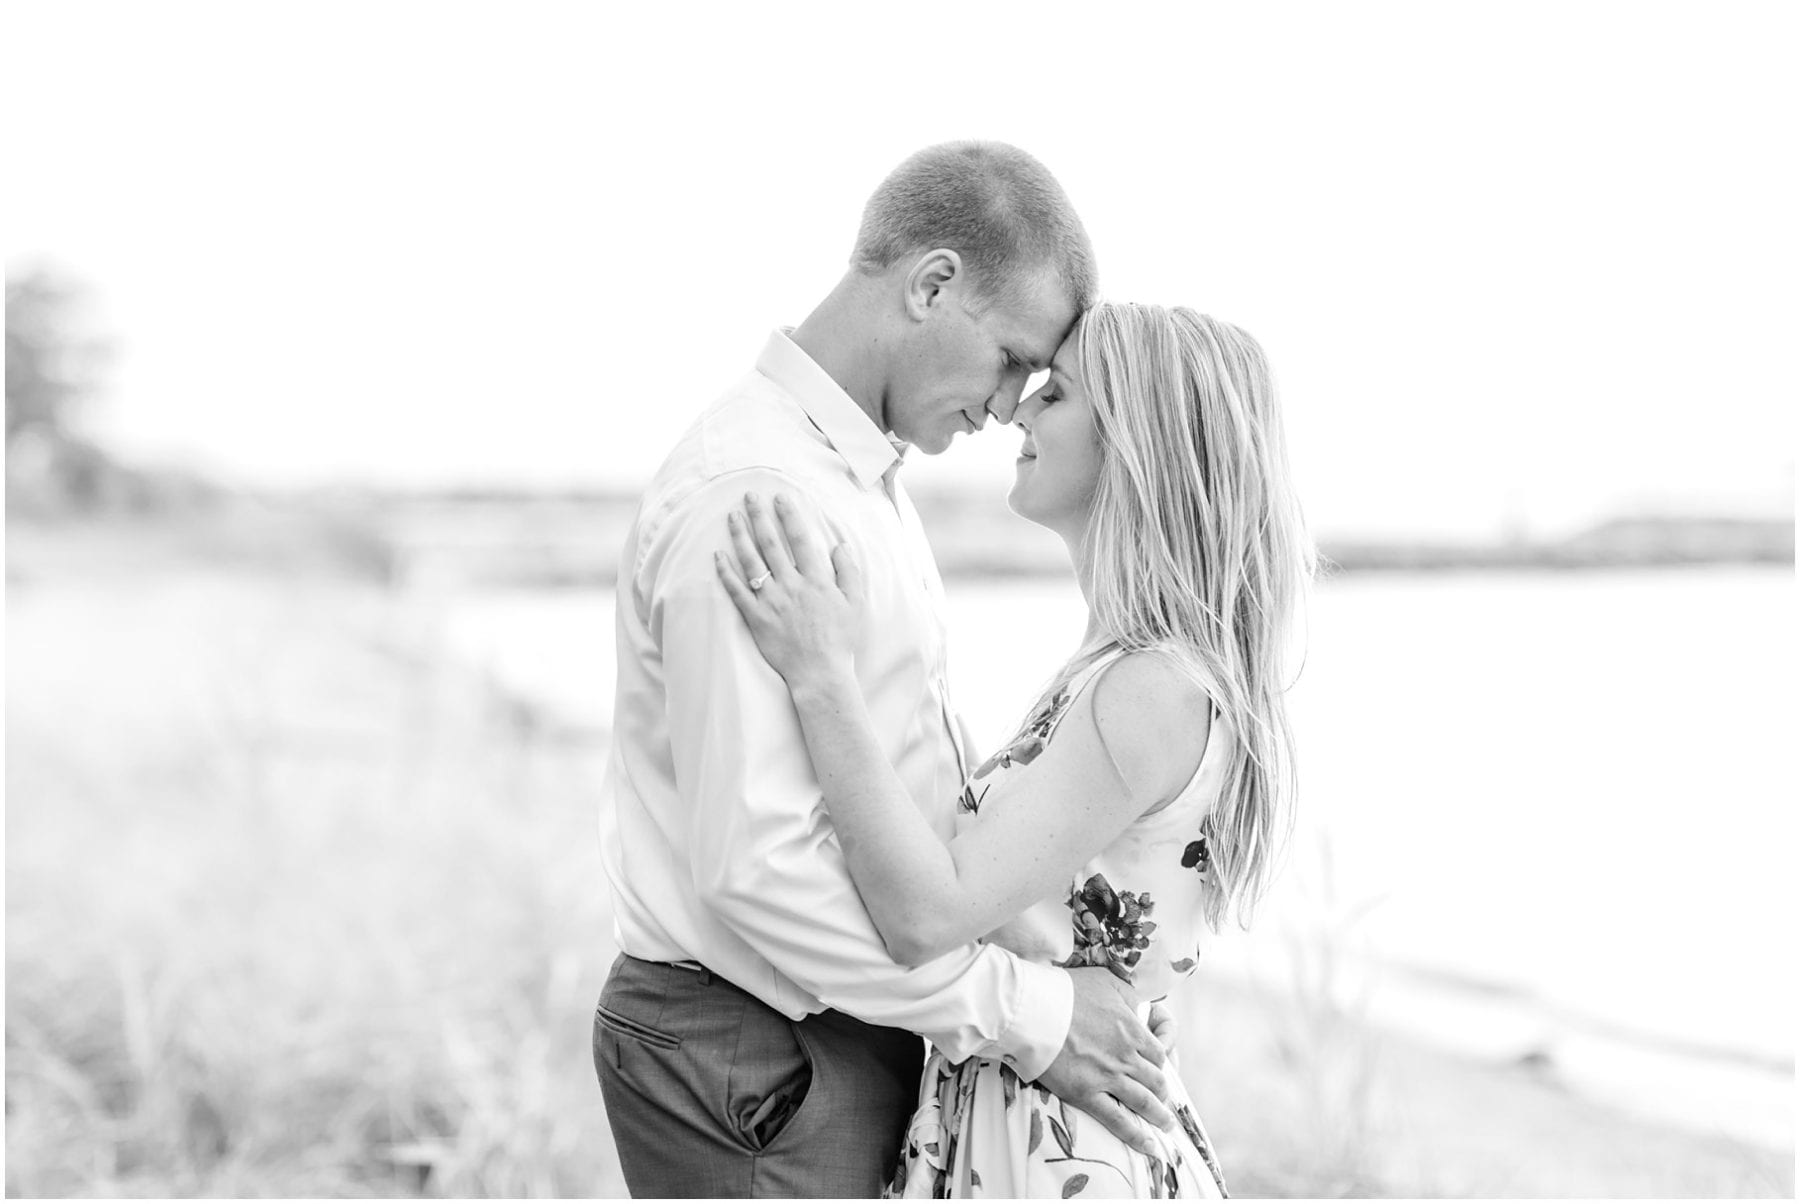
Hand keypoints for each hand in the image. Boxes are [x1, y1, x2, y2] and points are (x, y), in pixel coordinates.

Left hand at [715, 491, 862, 688]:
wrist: (820, 672)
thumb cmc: (840, 639)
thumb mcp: (855, 603)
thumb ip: (849, 571)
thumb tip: (840, 545)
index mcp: (816, 579)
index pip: (800, 538)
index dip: (789, 515)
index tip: (780, 497)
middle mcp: (791, 585)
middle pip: (771, 544)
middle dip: (760, 516)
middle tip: (749, 496)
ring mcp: (771, 601)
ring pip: (751, 562)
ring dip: (740, 536)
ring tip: (732, 516)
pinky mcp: (756, 618)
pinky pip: (737, 591)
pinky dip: (726, 572)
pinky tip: (718, 555)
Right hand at [1036, 968, 1175, 1155]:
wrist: (1033, 1009)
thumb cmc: (1067, 990)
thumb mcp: (1107, 980)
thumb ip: (1129, 995)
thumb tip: (1141, 1006)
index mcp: (1132, 1029)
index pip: (1160, 1052)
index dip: (1162, 1061)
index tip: (1159, 1066)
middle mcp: (1126, 1057)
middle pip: (1156, 1079)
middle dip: (1162, 1091)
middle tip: (1163, 1098)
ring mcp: (1108, 1077)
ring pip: (1144, 1102)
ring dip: (1158, 1116)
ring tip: (1165, 1125)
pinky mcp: (1086, 1094)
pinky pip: (1117, 1120)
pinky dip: (1135, 1136)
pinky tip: (1148, 1146)